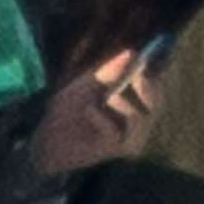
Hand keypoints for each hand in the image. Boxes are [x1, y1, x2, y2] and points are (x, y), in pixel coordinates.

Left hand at [30, 48, 161, 175]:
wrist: (46, 139)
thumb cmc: (66, 112)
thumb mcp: (86, 85)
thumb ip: (108, 71)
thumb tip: (130, 52)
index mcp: (131, 109)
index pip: (154, 94)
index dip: (153, 79)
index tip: (145, 62)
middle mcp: (136, 127)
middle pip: (156, 107)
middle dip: (149, 90)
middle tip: (139, 75)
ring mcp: (129, 141)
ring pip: (139, 118)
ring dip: (123, 104)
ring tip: (110, 97)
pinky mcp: (116, 151)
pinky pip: (115, 131)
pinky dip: (101, 118)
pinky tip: (89, 113)